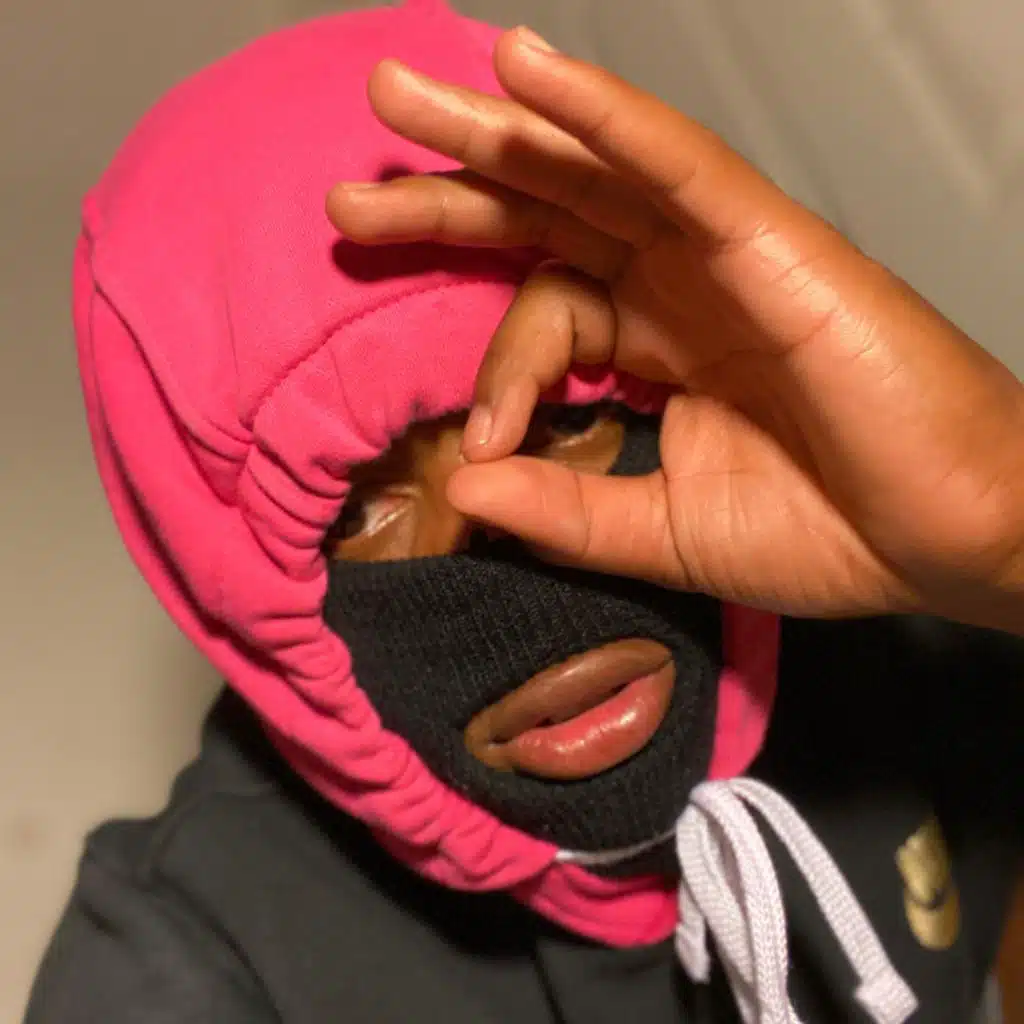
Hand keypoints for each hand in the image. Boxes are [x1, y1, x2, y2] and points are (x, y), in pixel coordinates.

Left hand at [327, 28, 1023, 629]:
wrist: (948, 537)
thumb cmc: (829, 529)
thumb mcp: (665, 530)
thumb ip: (568, 509)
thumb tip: (468, 491)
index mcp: (658, 347)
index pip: (545, 317)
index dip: (495, 374)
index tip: (473, 451)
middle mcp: (681, 285)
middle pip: (547, 218)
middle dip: (451, 196)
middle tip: (352, 192)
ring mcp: (723, 253)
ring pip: (595, 169)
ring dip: (499, 128)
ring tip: (401, 95)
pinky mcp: (770, 239)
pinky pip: (673, 163)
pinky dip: (602, 117)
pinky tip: (523, 73)